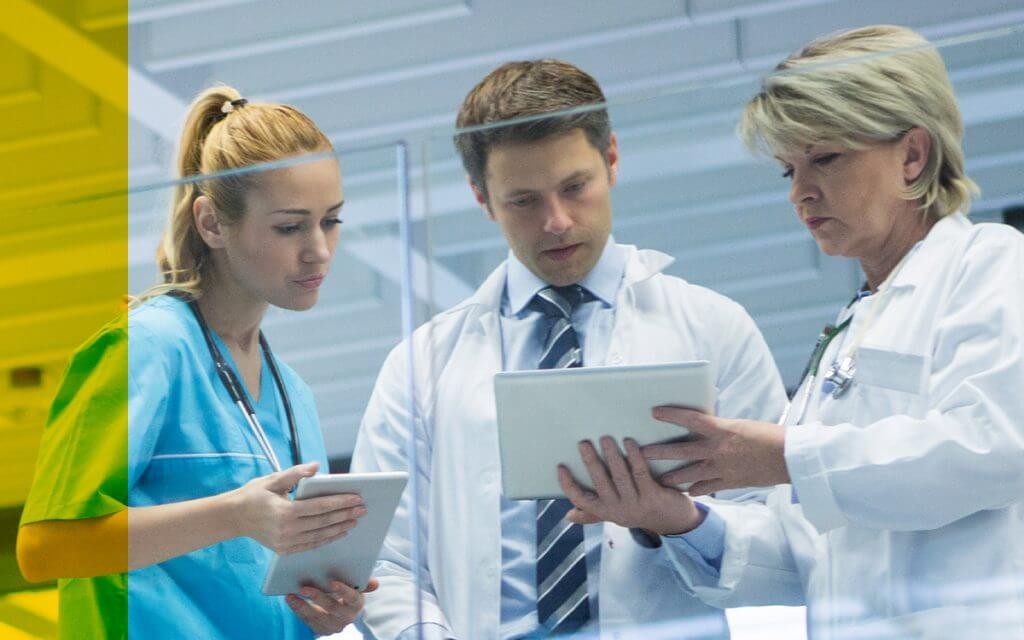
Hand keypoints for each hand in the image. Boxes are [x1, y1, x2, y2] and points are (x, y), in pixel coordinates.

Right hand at [228, 462, 366, 553]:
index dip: (340, 503)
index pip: (320, 507)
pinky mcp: (284, 550)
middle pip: (323, 522)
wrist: (233, 517)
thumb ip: (296, 473)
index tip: (357, 499)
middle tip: (362, 509)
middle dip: (345, 515)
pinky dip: (326, 539)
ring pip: (319, 536)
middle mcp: (286, 530)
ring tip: (354, 521)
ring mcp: (285, 542)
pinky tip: (337, 533)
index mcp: (285, 511)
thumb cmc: (254, 495)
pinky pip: (310, 545)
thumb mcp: (273, 479)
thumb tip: (316, 467)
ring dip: (339, 529)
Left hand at [288, 578, 378, 634]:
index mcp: (357, 604)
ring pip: (317, 617)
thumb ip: (363, 583)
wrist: (340, 609)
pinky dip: (298, 611)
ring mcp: (334, 626)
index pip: (353, 598)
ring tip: (291, 595)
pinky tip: (290, 600)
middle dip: (318, 597)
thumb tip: (375, 583)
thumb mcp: (355, 586)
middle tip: (304, 587)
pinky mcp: (322, 630)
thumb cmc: (347, 592)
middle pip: (333, 608)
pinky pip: (308, 622)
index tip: (332, 582)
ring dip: (303, 606)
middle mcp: (347, 617)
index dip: (344, 591)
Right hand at [558, 437, 704, 535]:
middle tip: (584, 443)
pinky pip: (640, 472)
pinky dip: (634, 456)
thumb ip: (594, 514)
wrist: (676, 522)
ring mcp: (636, 504)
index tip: (561, 467)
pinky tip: (630, 442)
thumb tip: (568, 515)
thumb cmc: (642, 512)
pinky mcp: (653, 496)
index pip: (581, 500)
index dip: (568, 485)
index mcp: (606, 512)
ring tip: (606, 439)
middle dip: (590, 462)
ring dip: (611, 456)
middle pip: (599, 483)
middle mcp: (618, 510)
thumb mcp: (617, 515)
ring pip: (619, 476)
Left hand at [645, 407, 788, 495]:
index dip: (671, 415)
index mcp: (722, 429)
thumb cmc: (768, 436)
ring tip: (659, 479)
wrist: (789, 457)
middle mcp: (718, 449)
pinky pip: (706, 488)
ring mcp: (722, 468)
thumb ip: (719, 429)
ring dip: (672, 477)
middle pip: (681, 451)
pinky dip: (695, 489)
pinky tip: (686, 491)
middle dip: (660, 452)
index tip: (655, 412)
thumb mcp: (740, 425)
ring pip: (689, 474)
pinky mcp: (730, 483)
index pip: (691, 419)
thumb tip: (702, 427)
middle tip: (642, 453)